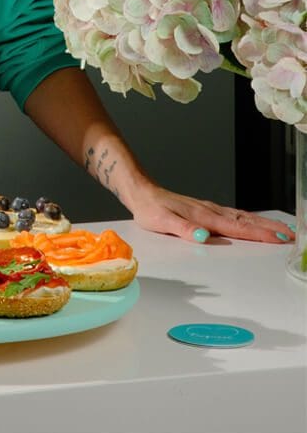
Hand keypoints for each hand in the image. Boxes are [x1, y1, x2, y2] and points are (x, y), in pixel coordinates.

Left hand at [129, 182, 294, 243]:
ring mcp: (209, 210)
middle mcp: (210, 212)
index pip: (238, 227)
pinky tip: (253, 224)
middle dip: (270, 229)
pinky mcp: (205, 211)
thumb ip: (183, 229)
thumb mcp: (162, 222)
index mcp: (205, 216)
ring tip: (282, 230)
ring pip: (242, 217)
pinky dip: (249, 220)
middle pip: (246, 221)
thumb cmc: (151, 209)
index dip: (260, 234)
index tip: (280, 239)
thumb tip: (203, 236)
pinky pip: (234, 216)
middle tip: (292, 235)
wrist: (141, 193)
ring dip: (263, 224)